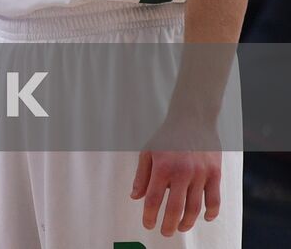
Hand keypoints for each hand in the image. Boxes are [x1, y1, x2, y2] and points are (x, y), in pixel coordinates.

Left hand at [131, 120, 223, 236]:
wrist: (192, 119)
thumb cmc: (167, 137)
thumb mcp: (148, 152)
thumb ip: (142, 176)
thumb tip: (135, 197)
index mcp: (162, 167)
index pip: (154, 198)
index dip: (150, 215)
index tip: (148, 225)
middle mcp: (182, 172)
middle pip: (175, 207)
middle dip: (168, 224)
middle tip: (164, 232)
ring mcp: (200, 174)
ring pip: (195, 207)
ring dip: (187, 222)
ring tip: (180, 227)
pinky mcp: (215, 173)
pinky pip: (214, 199)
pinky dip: (210, 212)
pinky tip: (204, 218)